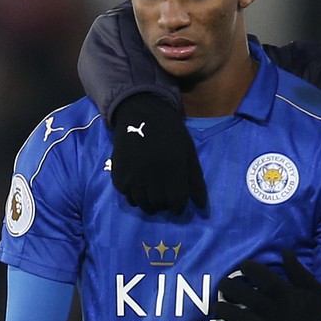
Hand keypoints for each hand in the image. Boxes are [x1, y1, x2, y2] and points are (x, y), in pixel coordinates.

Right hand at [111, 93, 206, 213]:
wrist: (142, 115)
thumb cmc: (171, 134)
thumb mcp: (189, 155)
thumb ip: (196, 181)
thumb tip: (201, 206)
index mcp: (173, 173)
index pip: (176, 204)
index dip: (179, 206)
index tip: (178, 202)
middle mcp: (152, 179)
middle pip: (159, 205)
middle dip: (164, 204)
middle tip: (165, 195)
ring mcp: (133, 178)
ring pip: (141, 204)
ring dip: (149, 202)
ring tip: (152, 192)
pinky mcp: (118, 175)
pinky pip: (127, 195)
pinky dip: (133, 195)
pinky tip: (138, 184)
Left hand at [215, 250, 320, 320]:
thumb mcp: (314, 288)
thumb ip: (298, 271)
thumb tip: (285, 252)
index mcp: (285, 293)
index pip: (262, 276)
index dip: (248, 269)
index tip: (242, 266)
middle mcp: (272, 309)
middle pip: (244, 296)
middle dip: (229, 288)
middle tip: (222, 284)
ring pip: (238, 318)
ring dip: (224, 311)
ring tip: (218, 307)